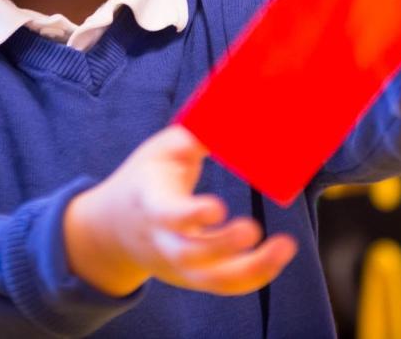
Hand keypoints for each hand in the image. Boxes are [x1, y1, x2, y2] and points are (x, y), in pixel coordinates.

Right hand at [64, 125, 297, 297]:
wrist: (115, 228)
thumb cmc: (146, 179)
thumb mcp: (160, 151)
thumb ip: (195, 137)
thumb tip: (238, 115)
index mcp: (150, 204)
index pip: (166, 216)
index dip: (190, 216)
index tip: (217, 207)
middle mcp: (163, 242)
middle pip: (191, 255)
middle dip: (224, 246)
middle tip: (253, 229)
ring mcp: (178, 265)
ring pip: (213, 279)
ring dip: (252, 268)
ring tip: (285, 247)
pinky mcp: (194, 277)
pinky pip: (225, 285)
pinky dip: (256, 275)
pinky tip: (278, 256)